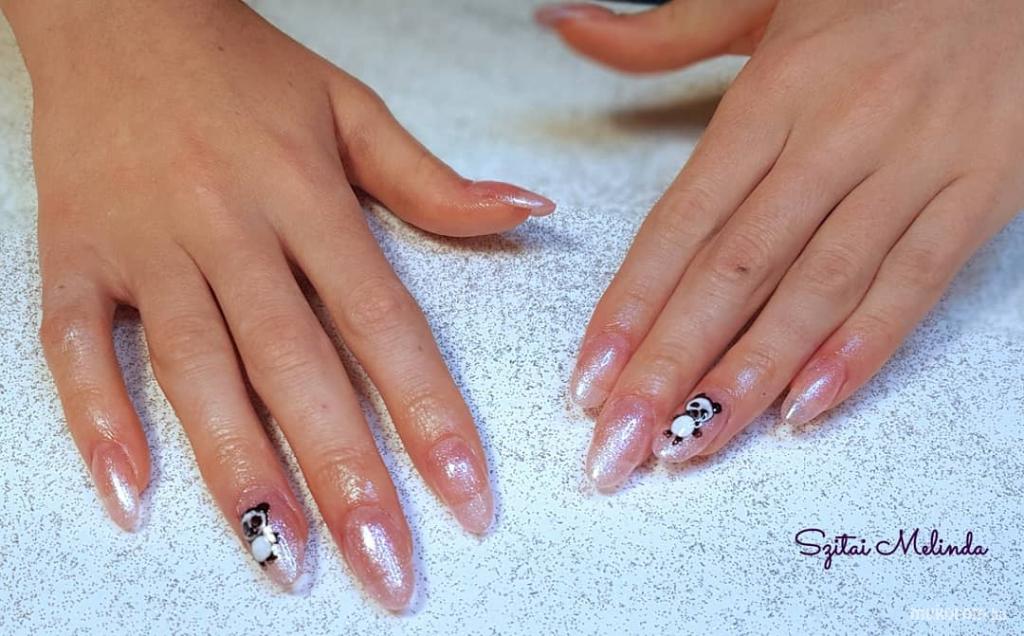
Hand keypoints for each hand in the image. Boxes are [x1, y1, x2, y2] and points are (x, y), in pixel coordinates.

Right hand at [13, 0, 553, 605]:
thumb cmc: (243, 67)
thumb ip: (434, 181)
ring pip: (195, 370)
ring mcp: (146, 244)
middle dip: (348, 476)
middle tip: (387, 567)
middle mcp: (230, 226)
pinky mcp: (74, 254)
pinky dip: (96, 419)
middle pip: (297, 367)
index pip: (384, 323)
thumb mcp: (350, 108)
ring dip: (240, 468)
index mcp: (307, 194)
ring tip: (285, 557)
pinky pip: (75, 345)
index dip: (431, 416)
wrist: (116, 11)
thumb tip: (530, 211)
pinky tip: (131, 496)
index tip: (467, 497)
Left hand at [539, 0, 1023, 487]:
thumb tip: (565, 25)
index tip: (590, 378)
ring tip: (694, 443)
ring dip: (750, 377)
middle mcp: (834, 136)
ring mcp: (911, 167)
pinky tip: (807, 406)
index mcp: (771, 94)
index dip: (631, 306)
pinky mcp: (980, 190)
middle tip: (622, 443)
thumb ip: (660, 34)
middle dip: (671, 367)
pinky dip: (861, 348)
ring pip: (817, 289)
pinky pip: (914, 282)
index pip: (681, 222)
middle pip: (735, 272)